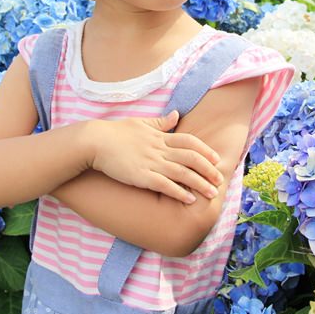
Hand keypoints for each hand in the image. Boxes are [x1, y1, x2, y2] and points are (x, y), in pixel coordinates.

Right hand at [85, 111, 223, 203]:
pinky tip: (189, 199)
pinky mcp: (141, 176)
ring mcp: (151, 162)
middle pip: (191, 158)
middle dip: (208, 170)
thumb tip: (176, 114)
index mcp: (159, 136)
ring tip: (211, 194)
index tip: (216, 159)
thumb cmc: (114, 132)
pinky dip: (178, 192)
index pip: (189, 141)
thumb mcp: (140, 123)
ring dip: (199, 184)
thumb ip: (160, 122)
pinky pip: (164, 185)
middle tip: (220, 180)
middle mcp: (158, 149)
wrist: (94, 141)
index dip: (205, 150)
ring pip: (182, 173)